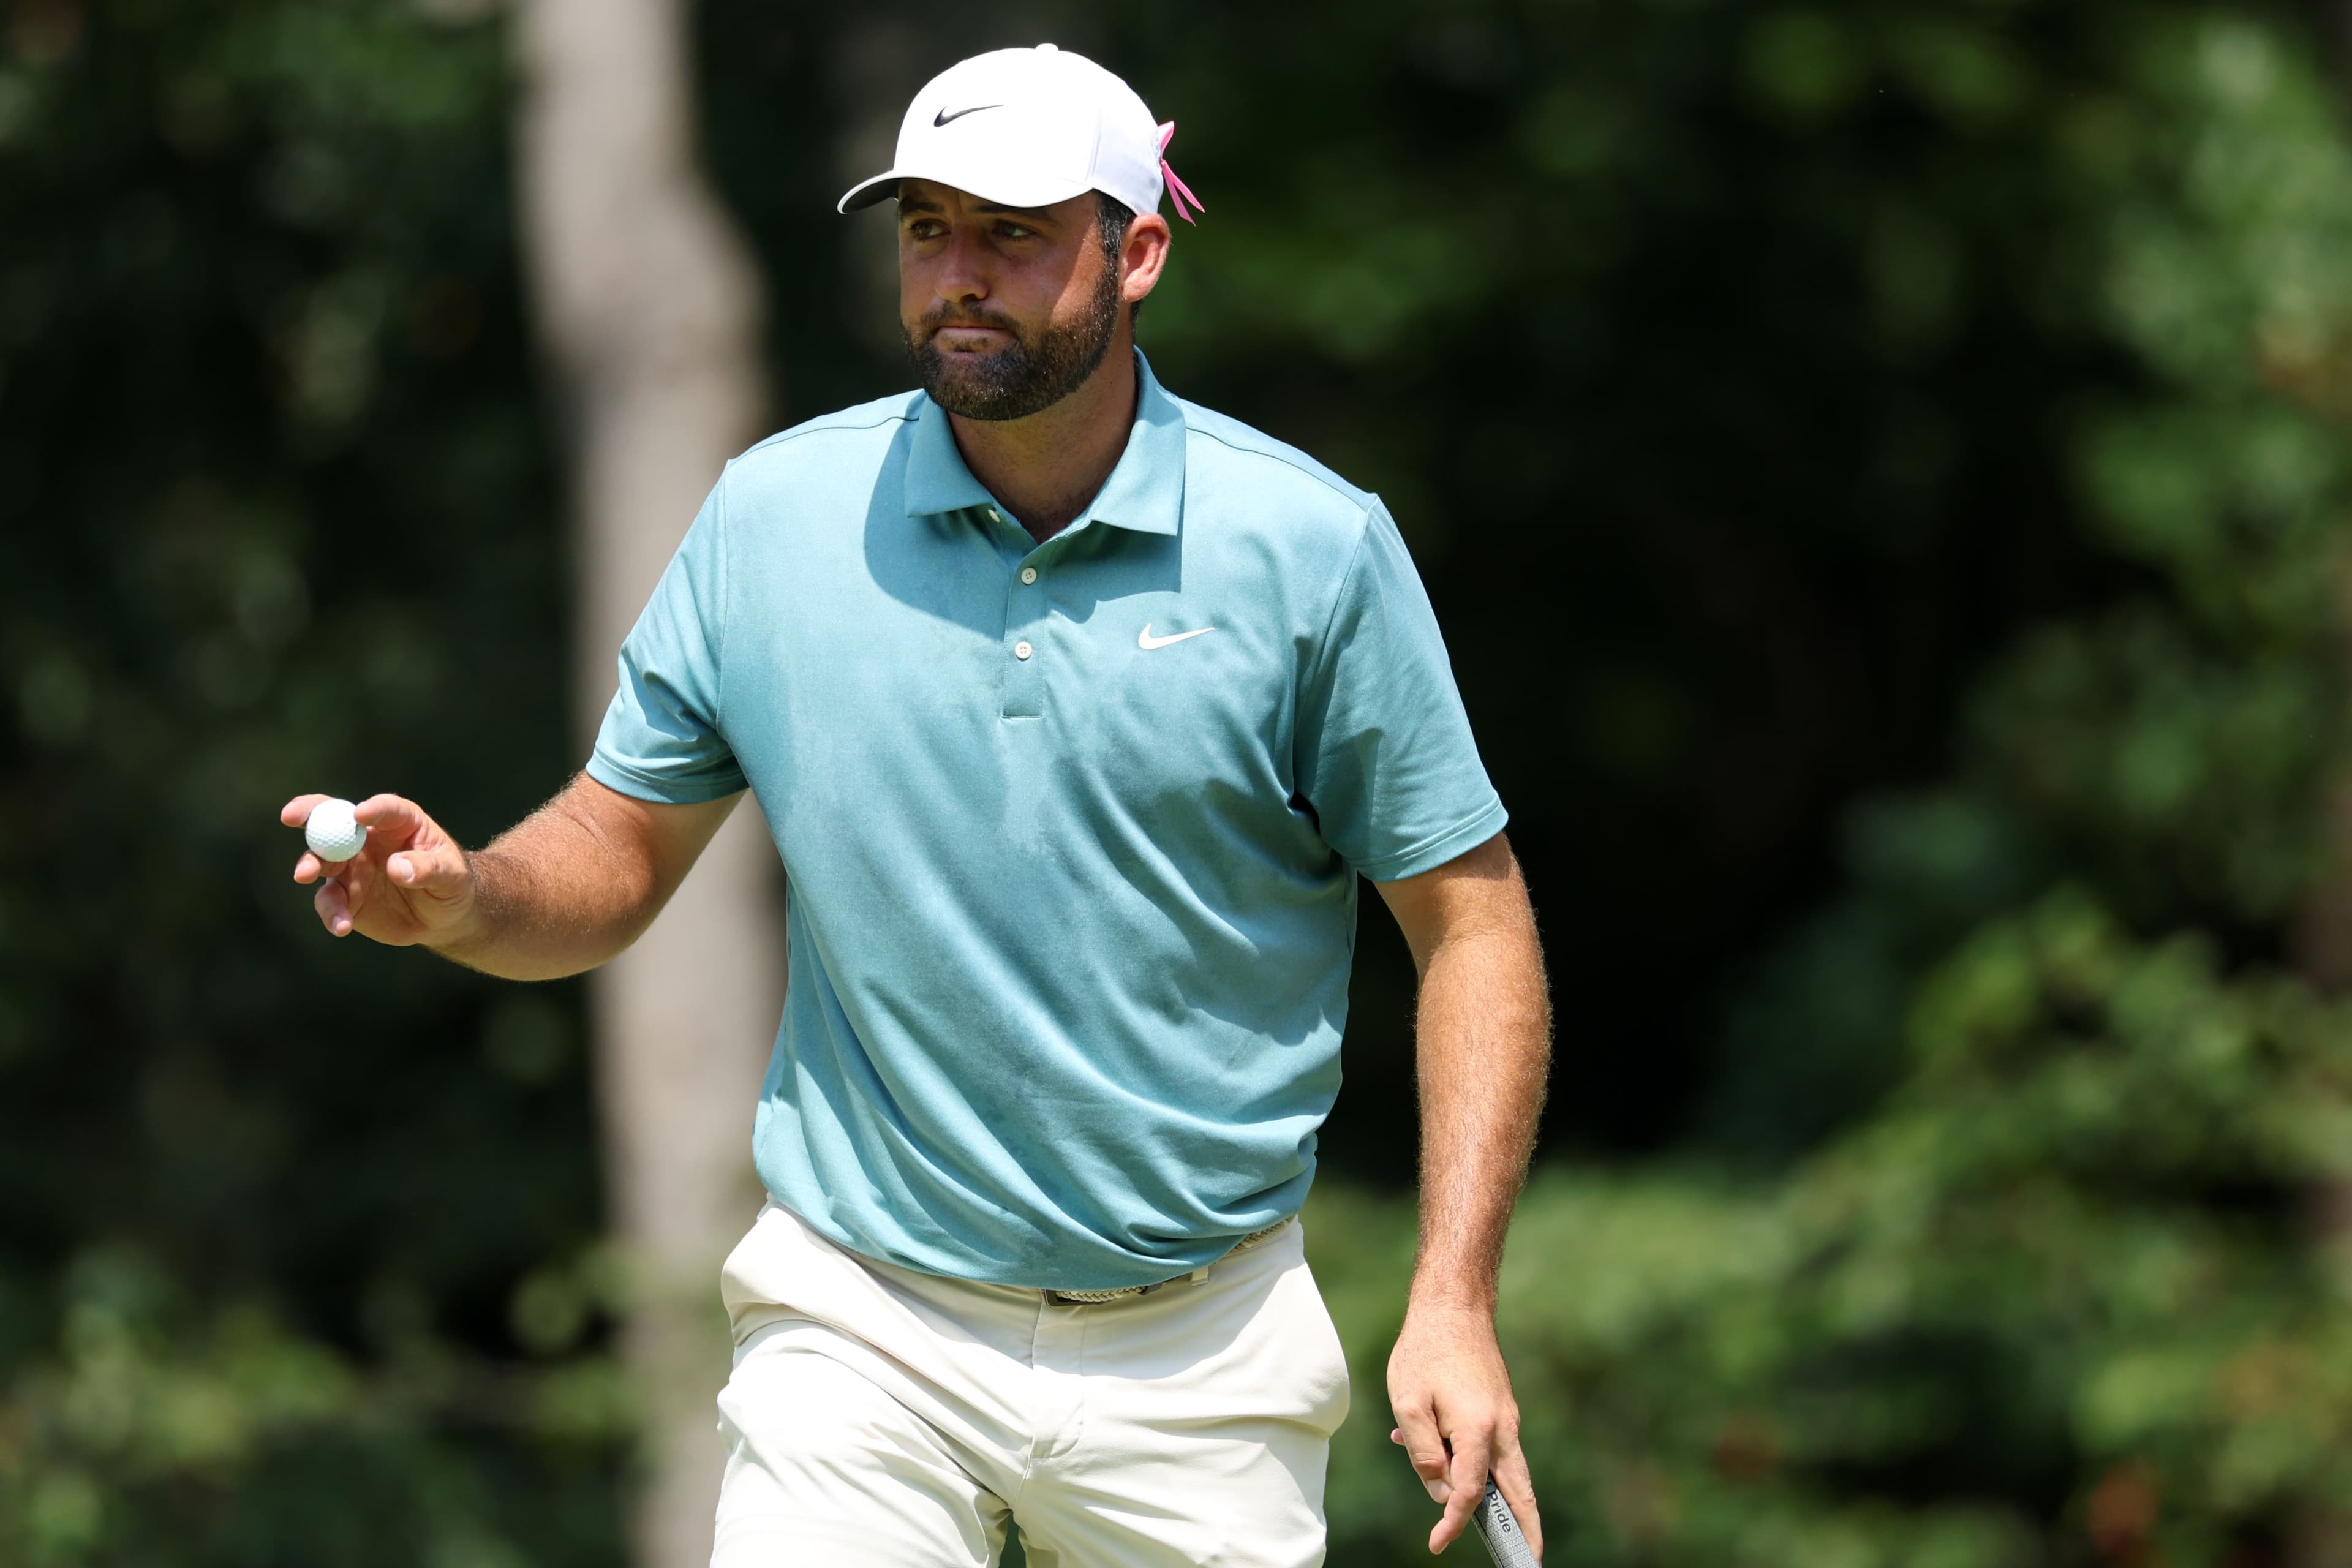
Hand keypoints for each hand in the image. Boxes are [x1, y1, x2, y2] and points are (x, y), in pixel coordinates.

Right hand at [281, 793, 475, 946]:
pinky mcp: (345, 896)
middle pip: (332, 819)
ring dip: (309, 864)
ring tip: (305, 875)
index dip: (372, 809)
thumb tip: (397, 868)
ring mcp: (351, 866)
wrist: (443, 917)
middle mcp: (368, 839)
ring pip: (321, 859)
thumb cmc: (452, 883)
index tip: (360, 815)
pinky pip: (329, 901)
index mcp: (400, 823)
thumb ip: (429, 868)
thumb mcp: (452, 876)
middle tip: (290, 816)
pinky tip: (342, 926)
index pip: (385, 809)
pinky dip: (331, 912)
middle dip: (309, 814)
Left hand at [1388, 1303, 1541, 1558]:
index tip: (1437, 1543)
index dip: (1453, 1522)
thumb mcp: (1407, 1402)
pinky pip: (1495, 1451)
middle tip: (1530, 1562)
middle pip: (1520, 1492)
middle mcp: (1502, 1428)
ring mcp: (1506, 1419)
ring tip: (1504, 1534)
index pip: (1468, 1491)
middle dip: (1526, 1530)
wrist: (1454, 1307)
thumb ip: (1423, 1453)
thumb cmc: (1425, 1351)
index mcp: (1478, 1429)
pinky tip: (1439, 1454)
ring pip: (1513, 1474)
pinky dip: (1482, 1469)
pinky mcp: (1502, 1411)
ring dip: (1507, 1504)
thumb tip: (1442, 1491)